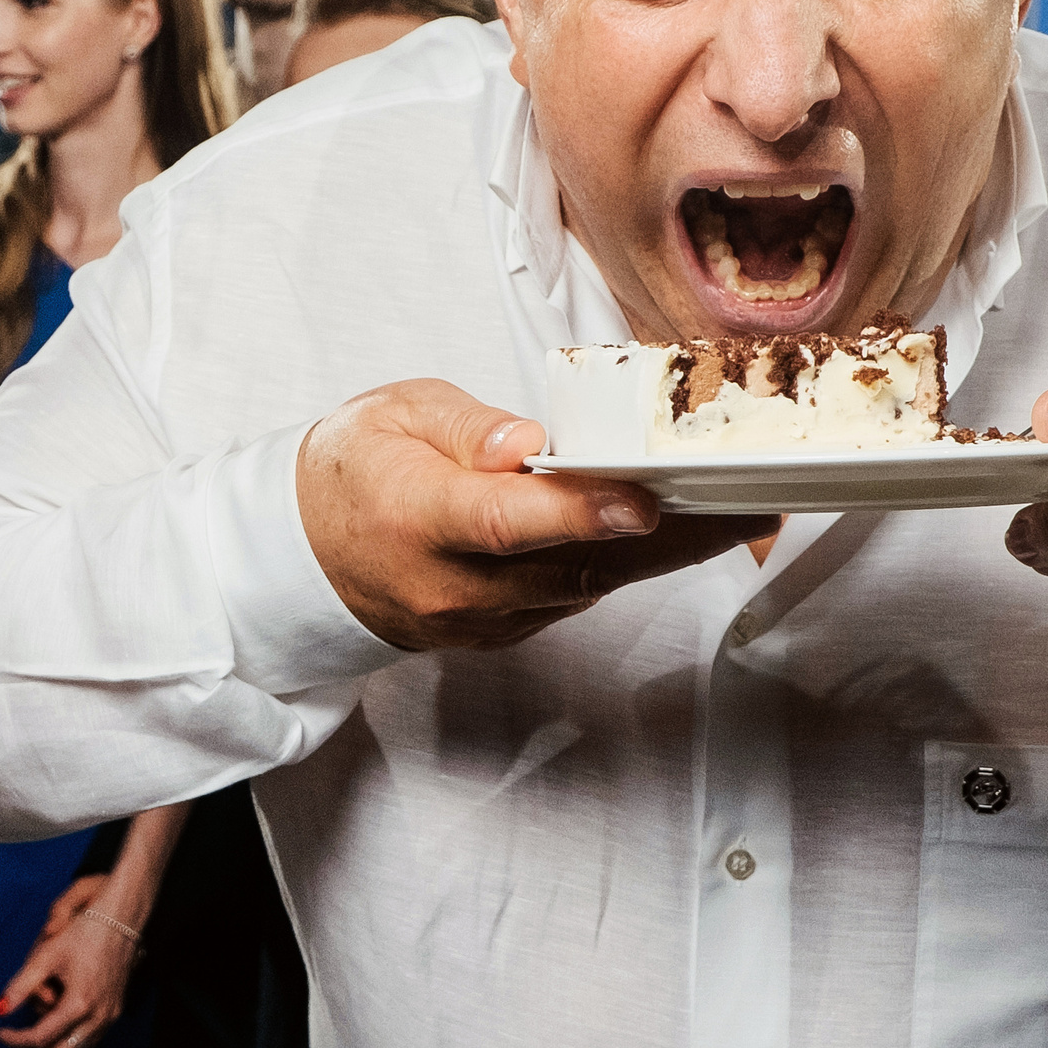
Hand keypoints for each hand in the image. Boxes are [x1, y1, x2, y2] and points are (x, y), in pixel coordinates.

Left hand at [0, 877, 135, 1047]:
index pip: (38, 1038)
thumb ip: (20, 986)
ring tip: (34, 1029)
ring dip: (53, 1047)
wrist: (122, 916)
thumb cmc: (86, 931)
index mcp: (80, 1002)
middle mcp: (98, 1014)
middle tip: (15, 1039)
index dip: (13, 1039)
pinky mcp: (116, 1009)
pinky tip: (58, 1022)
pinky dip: (71, 1039)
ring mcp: (111, 1014)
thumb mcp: (47, 955)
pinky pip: (91, 1039)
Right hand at [299, 378, 775, 650]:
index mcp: (416, 517)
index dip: (578, 515)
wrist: (304, 553)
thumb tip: (527, 442)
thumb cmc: (357, 469)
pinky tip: (689, 533)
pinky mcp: (504, 632)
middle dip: (664, 536)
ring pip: (588, 588)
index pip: (507, 521)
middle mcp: (451, 584)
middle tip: (744, 502)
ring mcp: (479, 621)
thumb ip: (465, 428)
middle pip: (569, 564)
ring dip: (668, 554)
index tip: (641, 502)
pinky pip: (579, 598)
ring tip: (742, 512)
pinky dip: (635, 567)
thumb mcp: (395, 415)